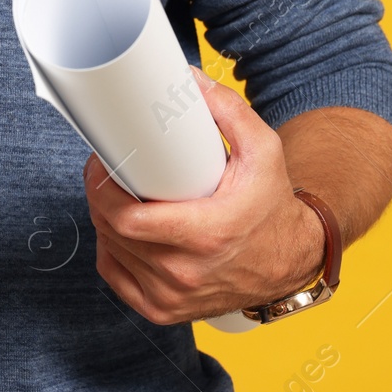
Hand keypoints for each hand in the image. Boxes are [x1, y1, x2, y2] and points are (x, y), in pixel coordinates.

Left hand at [86, 67, 325, 323]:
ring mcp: (172, 298)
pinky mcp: (163, 311)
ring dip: (104, 221)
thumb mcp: (264, 151)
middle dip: (101, 196)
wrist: (290, 259)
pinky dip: (111, 250)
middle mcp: (185, 274)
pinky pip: (115, 276)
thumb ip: (229, 111)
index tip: (102, 164)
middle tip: (107, 171)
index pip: (126, 220)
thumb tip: (189, 80)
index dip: (102, 189)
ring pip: (111, 251)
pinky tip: (120, 230)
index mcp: (206, 236)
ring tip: (116, 194)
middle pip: (112, 231)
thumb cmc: (271, 204)